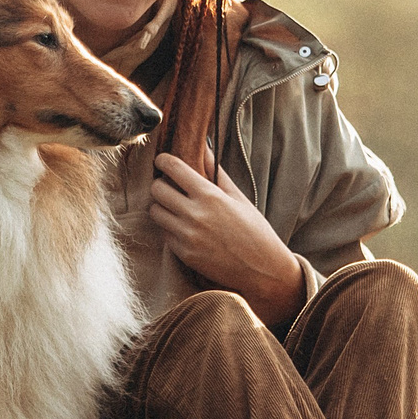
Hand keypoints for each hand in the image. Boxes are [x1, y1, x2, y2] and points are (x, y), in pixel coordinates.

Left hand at [149, 152, 304, 324]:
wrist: (263, 270)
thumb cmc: (255, 231)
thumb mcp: (239, 198)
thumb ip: (217, 173)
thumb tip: (204, 148)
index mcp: (210, 196)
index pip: (173, 168)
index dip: (164, 161)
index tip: (164, 161)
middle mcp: (195, 215)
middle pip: (157, 189)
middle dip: (161, 184)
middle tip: (170, 186)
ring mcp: (187, 236)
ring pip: (155, 212)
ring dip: (162, 207)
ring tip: (175, 208)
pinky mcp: (184, 255)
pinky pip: (164, 234)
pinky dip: (170, 228)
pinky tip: (185, 228)